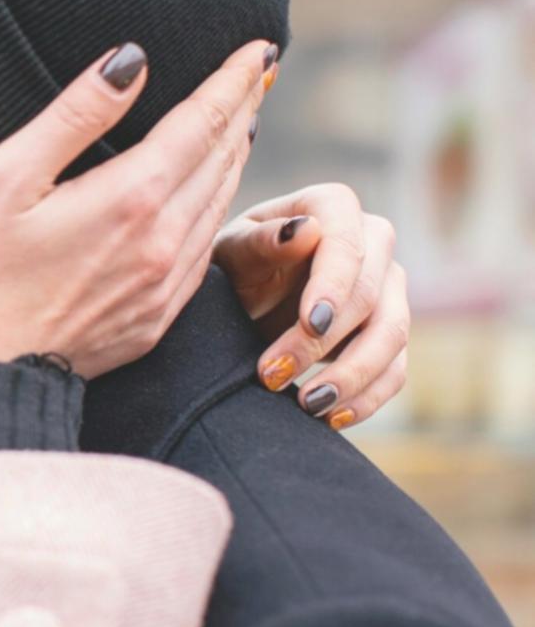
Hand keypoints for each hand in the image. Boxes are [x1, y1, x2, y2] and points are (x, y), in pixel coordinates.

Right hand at [0, 39, 273, 377]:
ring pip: (221, 204)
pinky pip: (204, 248)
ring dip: (235, 157)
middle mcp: (163, 240)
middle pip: (224, 159)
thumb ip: (73, 116)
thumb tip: (132, 62)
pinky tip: (207, 196)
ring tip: (239, 122)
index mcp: (131, 197)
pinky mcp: (156, 318)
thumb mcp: (6, 179)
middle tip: (258, 71)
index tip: (259, 46)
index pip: (203, 121)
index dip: (234, 79)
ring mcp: (164, 284)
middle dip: (243, 108)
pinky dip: (217, 207)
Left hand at [213, 186, 408, 429]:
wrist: (242, 298)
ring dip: (351, 376)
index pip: (348, 242)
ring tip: (304, 405)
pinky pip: (395, 370)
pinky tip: (330, 418)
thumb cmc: (234, 264)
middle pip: (370, 295)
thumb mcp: (231, 252)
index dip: (335, 285)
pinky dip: (367, 398)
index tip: (310, 324)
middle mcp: (372, 242)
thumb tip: (306, 231)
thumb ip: (262, 241)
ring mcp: (388, 288)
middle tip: (270, 374)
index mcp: (332, 208)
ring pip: (392, 335)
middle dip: (321, 343)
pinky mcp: (388, 333)